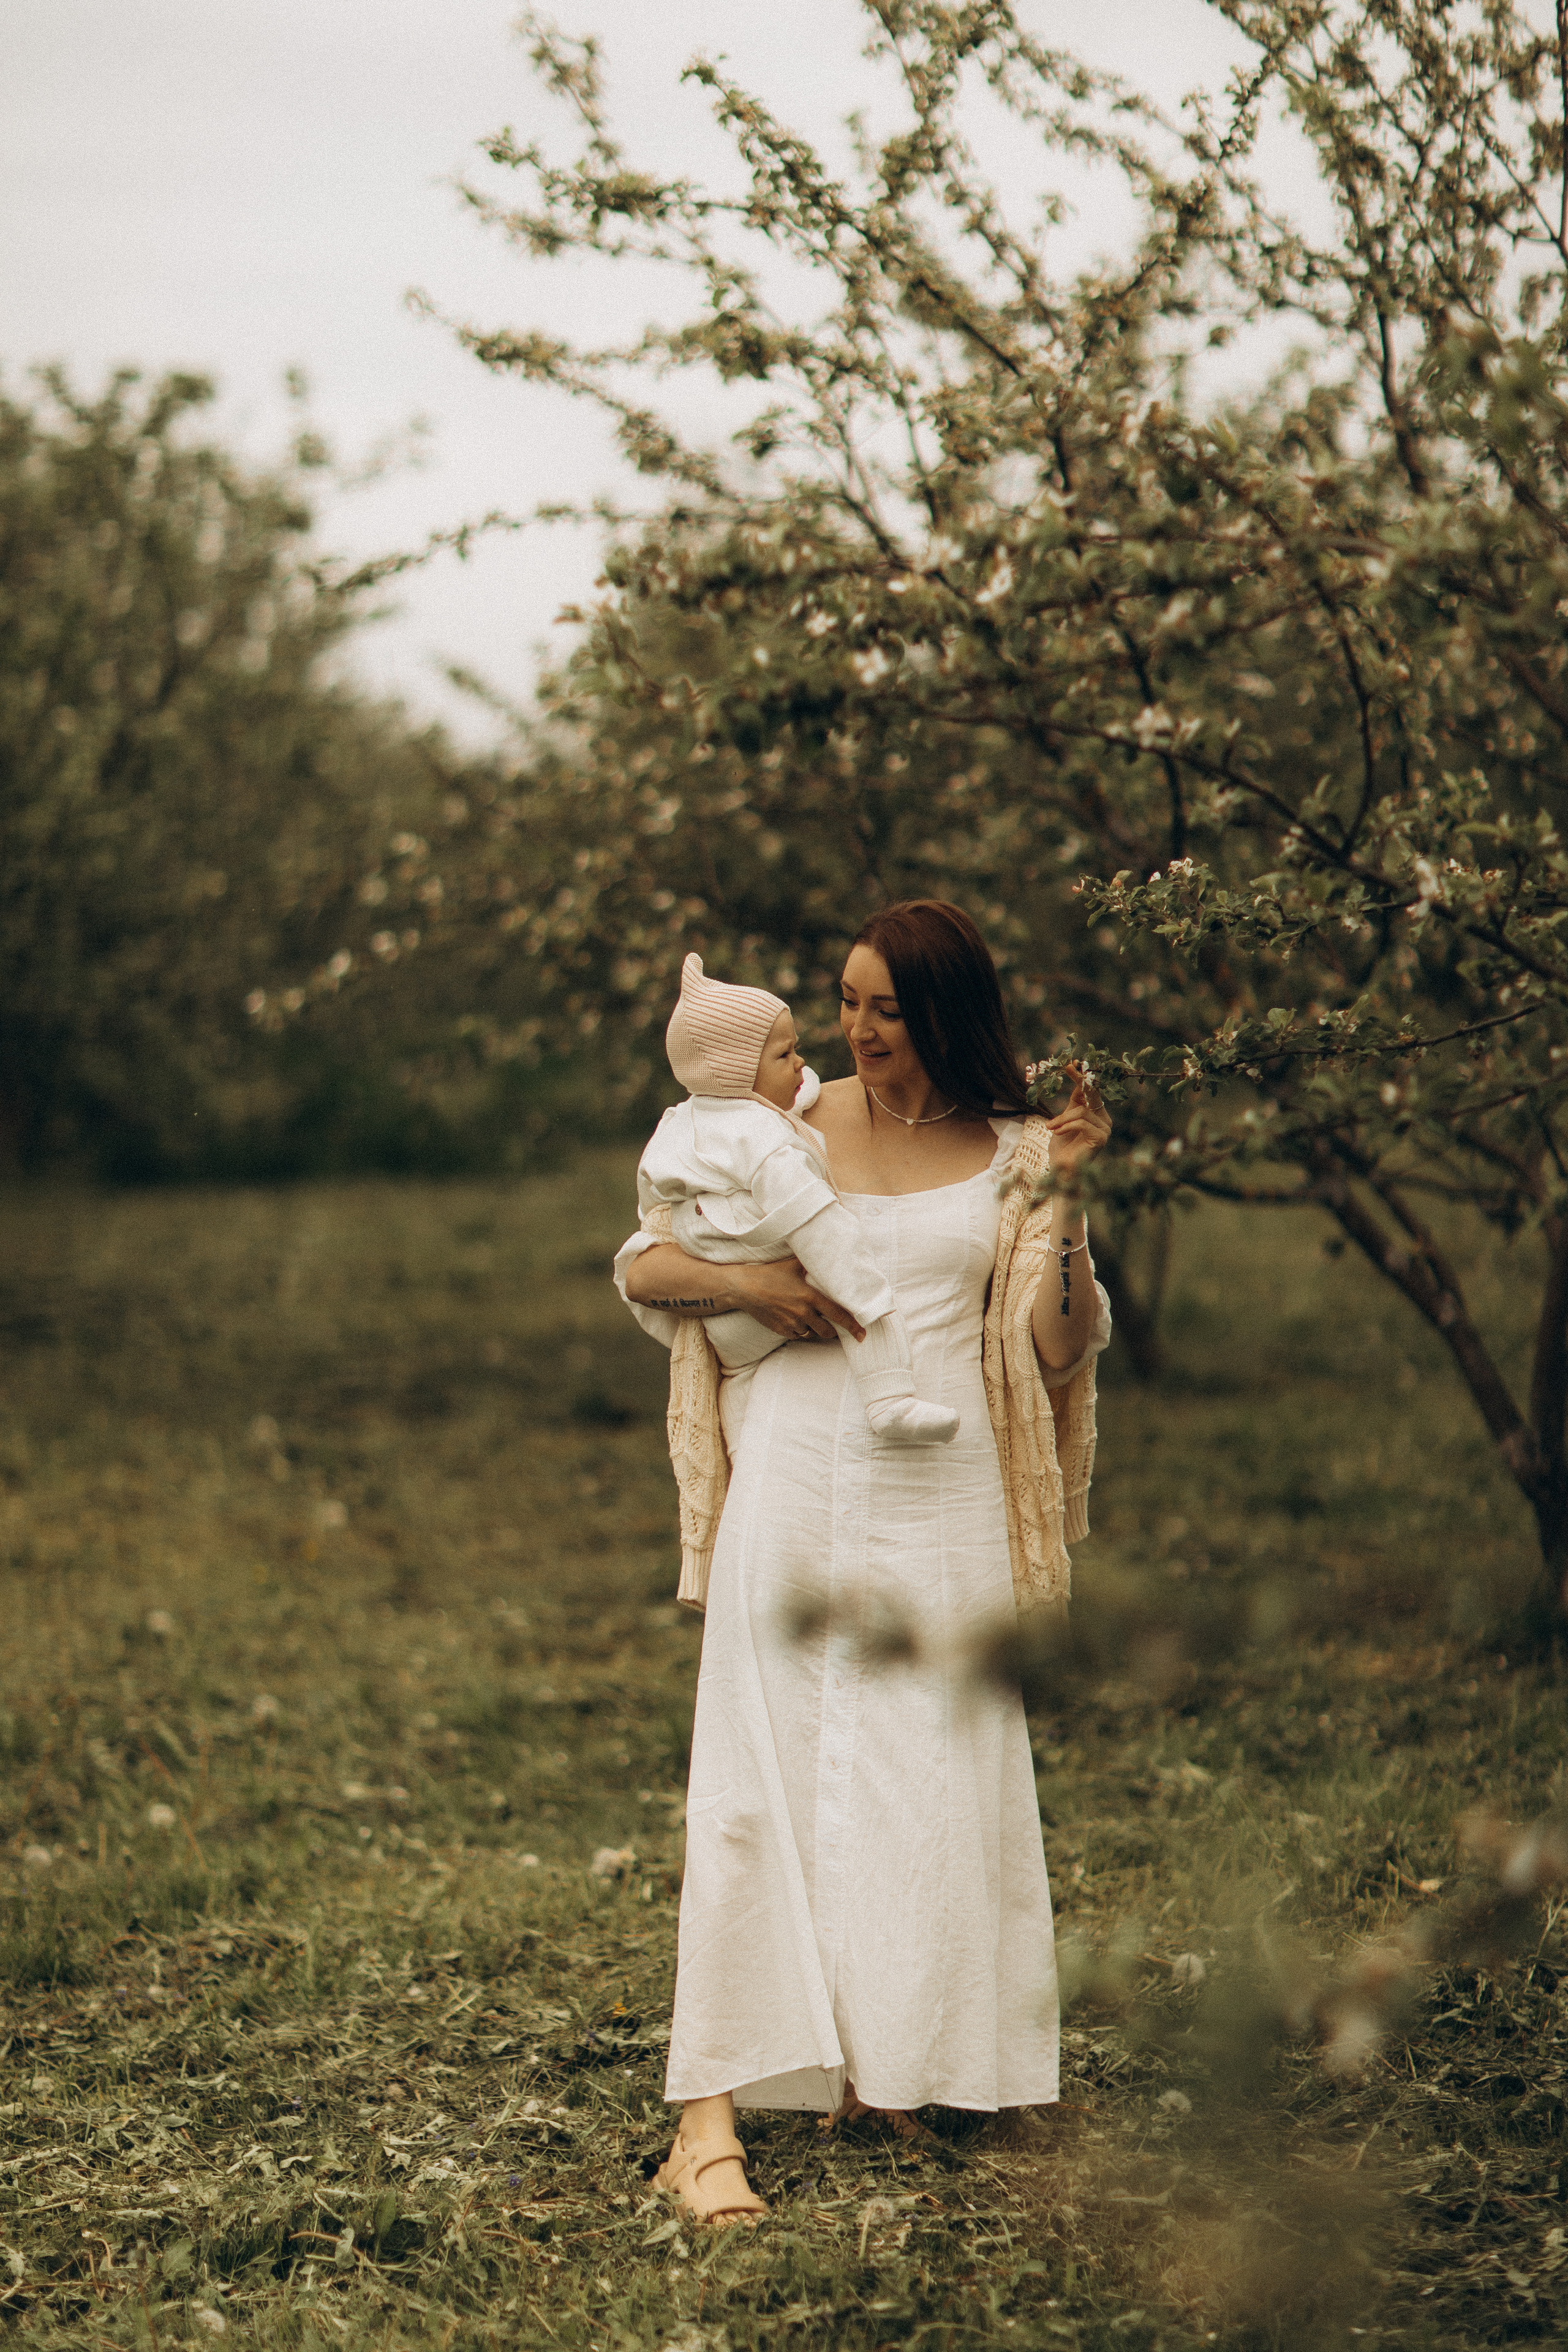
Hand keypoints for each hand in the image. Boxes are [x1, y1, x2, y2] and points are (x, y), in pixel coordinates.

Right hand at [732, 1258, 865, 1342]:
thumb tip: (827, 1252)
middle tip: (839, 1330)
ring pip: (812, 1334)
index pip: (838, 1314)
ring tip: (814, 1320)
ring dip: (816, 1329)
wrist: (744, 1288)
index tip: (862, 1334)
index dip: (852, 1325)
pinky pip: (797, 1335)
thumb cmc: (769, 1273)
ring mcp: (791, 1323)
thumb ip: (812, 1263)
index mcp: (810, 1297)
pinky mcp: (781, 1330)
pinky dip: (801, 1330)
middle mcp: (803, 1313)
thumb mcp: (793, 1264)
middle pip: (827, 1330)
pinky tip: (797, 1320)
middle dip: (834, 1331)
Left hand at [1045, 1061, 1110, 1181]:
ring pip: (1082, 1111)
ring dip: (1062, 1118)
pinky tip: (1057, 1133)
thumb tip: (1079, 1083)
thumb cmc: (1061, 1148)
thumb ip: (1073, 1104)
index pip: (1091, 1092)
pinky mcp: (1101, 1138)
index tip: (1072, 1063)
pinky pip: (1082, 1122)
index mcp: (1097, 1115)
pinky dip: (1066, 1125)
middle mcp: (1104, 1120)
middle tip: (1068, 1067)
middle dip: (1080, 1080)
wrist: (1060, 1172)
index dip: (1082, 1077)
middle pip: (1092, 1095)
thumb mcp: (1064, 1121)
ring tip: (1051, 1127)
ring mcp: (1105, 1130)